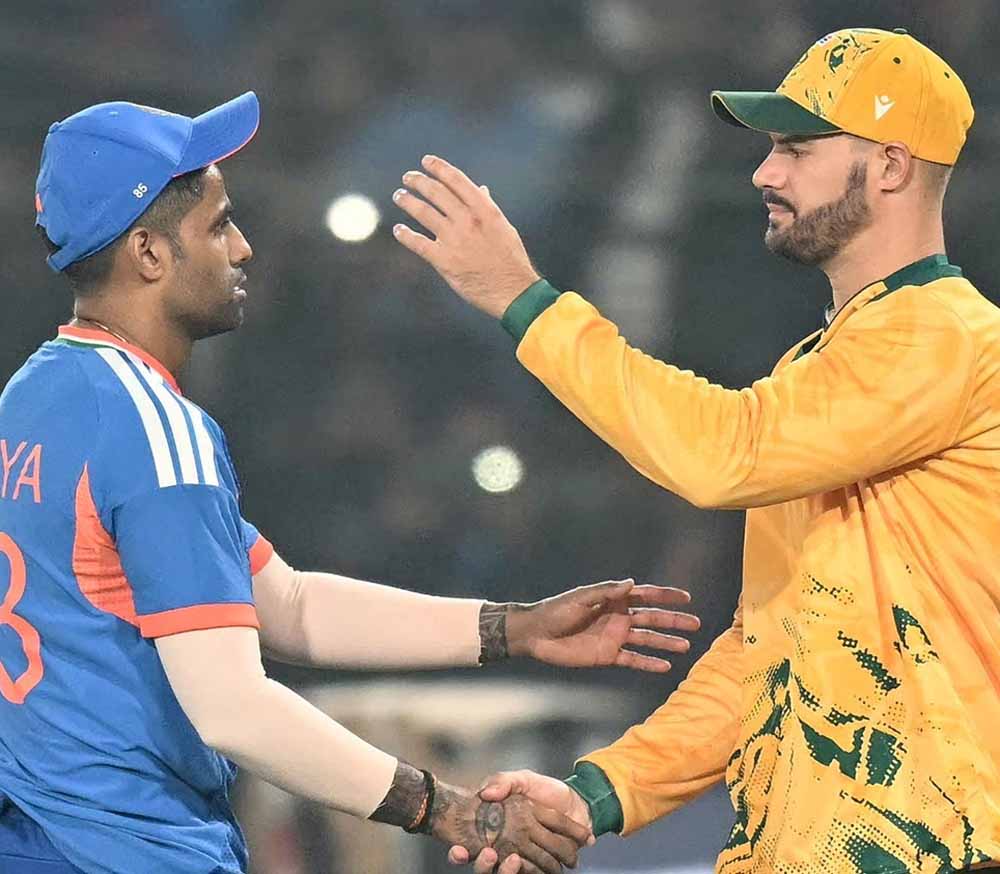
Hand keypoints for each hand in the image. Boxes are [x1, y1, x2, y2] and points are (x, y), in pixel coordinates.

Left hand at [392, 156, 539, 318]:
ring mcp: (455, 240)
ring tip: (399, 196)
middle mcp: (468, 220)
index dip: (438, 168)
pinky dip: (405, 235)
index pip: (457, 180)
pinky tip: (398, 230)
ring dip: (408, 202)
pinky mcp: (444, 261)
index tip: (426, 161)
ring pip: (423, 213)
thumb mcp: (504, 228)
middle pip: (436, 193)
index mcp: (484, 210)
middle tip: (408, 178)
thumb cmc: (511, 260)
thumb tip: (480, 190)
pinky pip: (418, 243)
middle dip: (419, 181)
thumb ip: (488, 208)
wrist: (513, 292)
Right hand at [448, 771, 593, 873]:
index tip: (458, 850)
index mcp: (494, 829)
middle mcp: (503, 849)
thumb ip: (504, 782)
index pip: (467, 846)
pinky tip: (536, 863)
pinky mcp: (541, 867)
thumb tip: (485, 793)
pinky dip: (533, 872)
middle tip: (488, 854)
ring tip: (514, 859)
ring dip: (506, 871)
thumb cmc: (546, 790)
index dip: (458, 854)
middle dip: (482, 866)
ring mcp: (522, 860)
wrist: (577, 803)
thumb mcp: (523, 779)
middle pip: (484, 868)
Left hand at [508, 579, 699, 672]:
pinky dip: (649, 663)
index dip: (665, 596)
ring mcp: (614, 637)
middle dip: (674, 620)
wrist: (536, 635)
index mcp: (613, 600)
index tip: (686, 598)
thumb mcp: (581, 597)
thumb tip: (632, 582)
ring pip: (647, 640)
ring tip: (686, 646)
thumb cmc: (556, 610)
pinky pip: (633, 660)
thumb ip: (607, 592)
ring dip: (666, 642)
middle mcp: (618, 617)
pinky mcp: (607, 656)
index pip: (645, 596)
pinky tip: (666, 666)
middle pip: (652, 618)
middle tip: (696, 624)